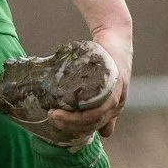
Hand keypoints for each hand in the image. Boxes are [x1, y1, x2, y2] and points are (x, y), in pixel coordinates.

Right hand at [42, 24, 132, 146]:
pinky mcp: (115, 84)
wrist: (114, 37)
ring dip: (73, 120)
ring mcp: (117, 95)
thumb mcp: (97, 82)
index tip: (55, 123)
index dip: (73, 129)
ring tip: (53, 114)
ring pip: (96, 118)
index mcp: (112, 108)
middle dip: (69, 125)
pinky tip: (67, 108)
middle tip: (50, 118)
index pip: (93, 127)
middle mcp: (116, 105)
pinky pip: (103, 105)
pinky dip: (85, 111)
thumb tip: (98, 128)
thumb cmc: (103, 60)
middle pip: (93, 124)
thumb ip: (97, 103)